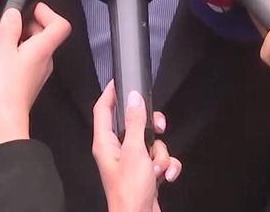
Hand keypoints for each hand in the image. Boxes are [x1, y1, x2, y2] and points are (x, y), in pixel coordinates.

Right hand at [0, 3, 71, 147]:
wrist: (4, 118)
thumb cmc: (7, 87)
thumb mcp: (4, 51)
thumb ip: (10, 29)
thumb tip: (14, 13)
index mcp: (43, 49)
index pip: (60, 25)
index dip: (48, 12)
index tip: (32, 8)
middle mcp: (44, 59)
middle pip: (44, 34)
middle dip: (25, 23)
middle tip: (8, 20)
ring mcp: (35, 71)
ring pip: (30, 46)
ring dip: (15, 37)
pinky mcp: (25, 80)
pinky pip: (22, 59)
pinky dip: (10, 51)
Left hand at [91, 82, 180, 211]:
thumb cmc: (130, 190)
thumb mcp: (134, 151)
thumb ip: (134, 122)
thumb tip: (133, 97)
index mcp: (105, 143)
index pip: (103, 110)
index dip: (110, 93)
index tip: (119, 80)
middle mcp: (117, 151)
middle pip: (134, 124)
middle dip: (151, 127)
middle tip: (159, 127)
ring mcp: (132, 163)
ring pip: (152, 143)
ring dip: (161, 155)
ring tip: (157, 169)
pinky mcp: (145, 174)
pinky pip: (160, 160)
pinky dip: (167, 167)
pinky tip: (166, 176)